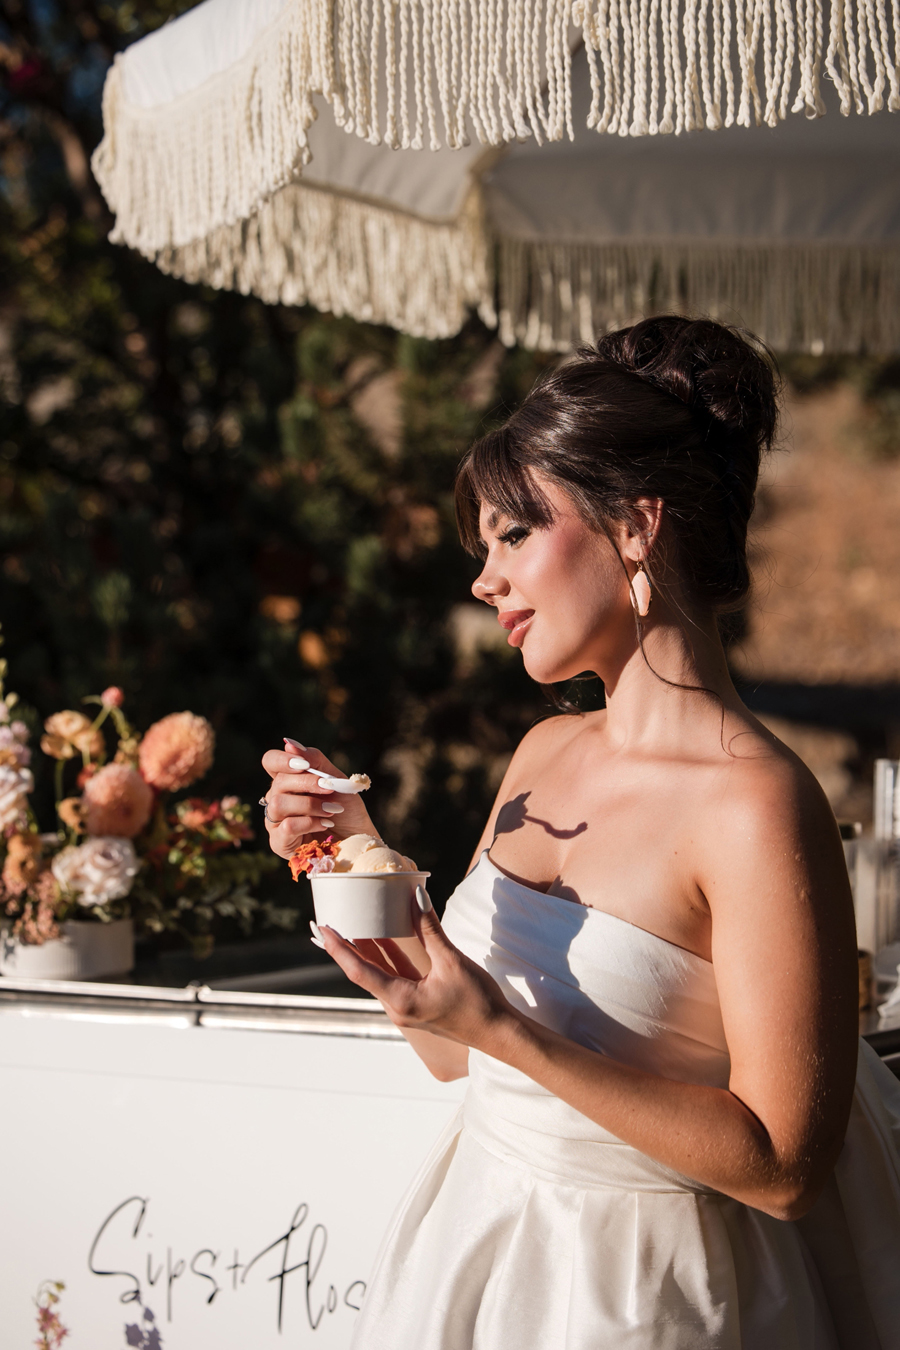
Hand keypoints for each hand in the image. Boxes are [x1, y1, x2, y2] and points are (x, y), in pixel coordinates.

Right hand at [261, 740, 378, 859]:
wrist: (358, 839)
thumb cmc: (346, 809)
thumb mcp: (336, 779)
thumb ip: (314, 760)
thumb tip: (288, 743)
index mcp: (288, 780)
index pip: (270, 761)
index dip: (282, 760)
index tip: (305, 765)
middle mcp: (277, 799)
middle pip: (277, 782)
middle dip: (307, 783)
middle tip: (330, 788)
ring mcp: (275, 821)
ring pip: (278, 804)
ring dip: (310, 804)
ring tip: (331, 810)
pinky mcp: (279, 842)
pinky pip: (286, 826)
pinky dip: (310, 823)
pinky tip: (325, 824)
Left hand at [318, 891, 514, 1050]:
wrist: (499, 1033)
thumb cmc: (478, 1001)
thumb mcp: (452, 960)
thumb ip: (430, 929)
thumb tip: (416, 896)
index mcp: (401, 1001)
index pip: (359, 971)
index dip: (339, 949)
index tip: (323, 929)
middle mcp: (398, 1008)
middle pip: (364, 973)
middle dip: (346, 948)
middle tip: (329, 923)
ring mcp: (406, 1009)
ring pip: (378, 975)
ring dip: (365, 952)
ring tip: (351, 926)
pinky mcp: (417, 1005)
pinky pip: (394, 978)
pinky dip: (386, 958)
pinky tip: (383, 940)